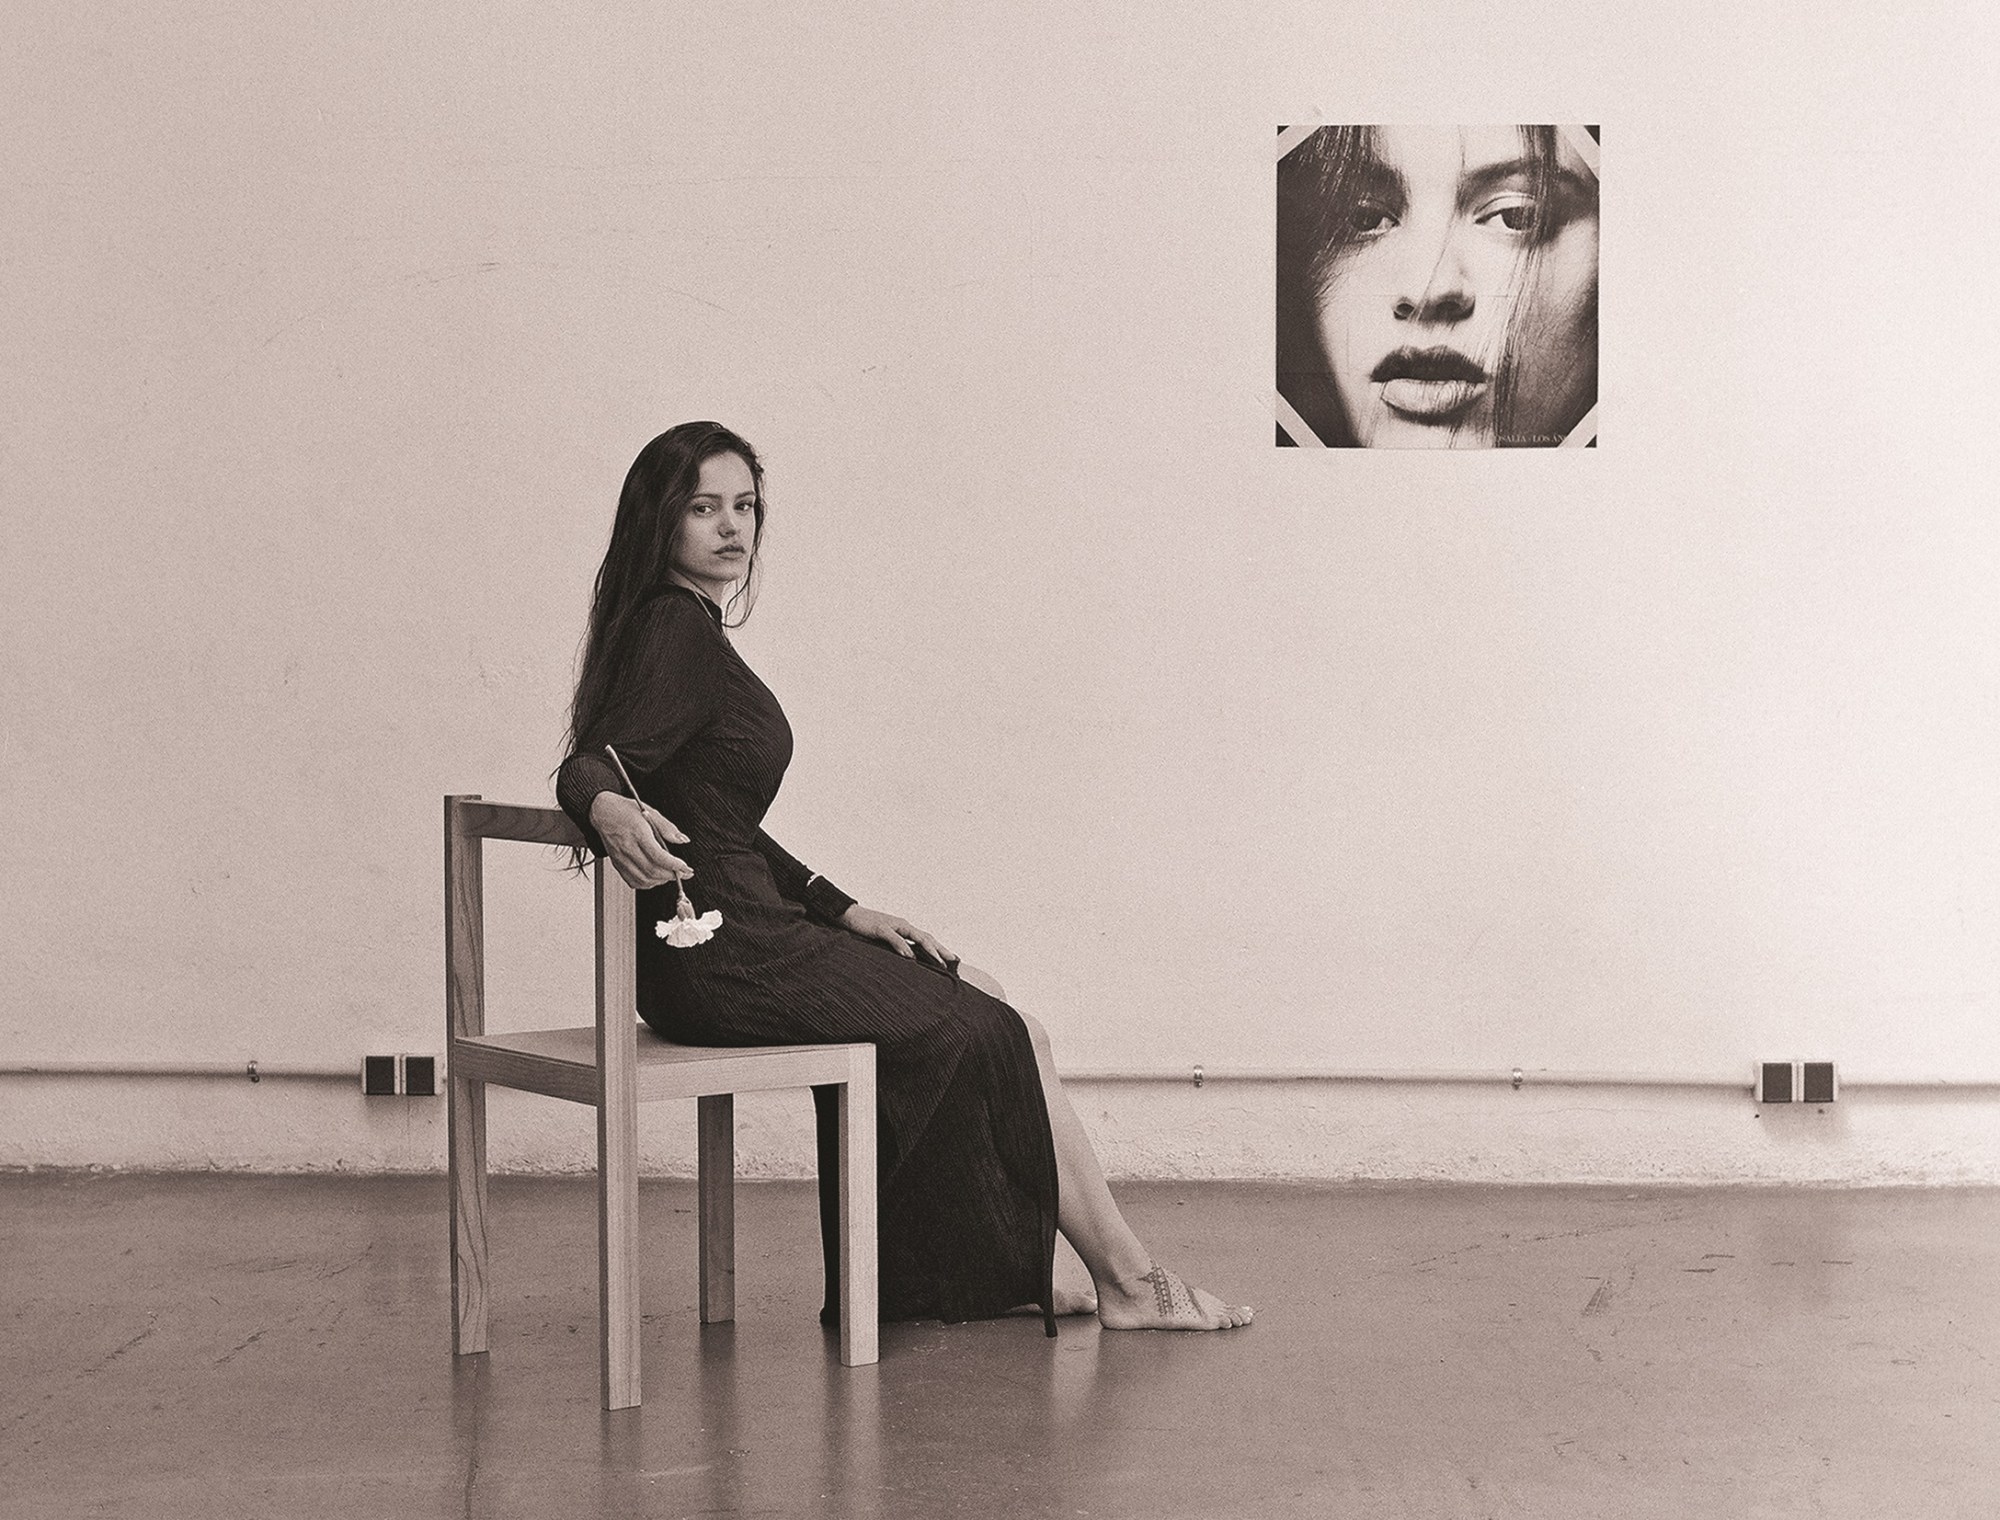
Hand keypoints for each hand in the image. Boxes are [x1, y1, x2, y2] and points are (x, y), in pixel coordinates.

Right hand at [589, 792, 692, 889]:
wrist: (602, 813)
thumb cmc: (624, 811)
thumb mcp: (650, 812)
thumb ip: (667, 828)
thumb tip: (683, 840)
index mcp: (638, 834)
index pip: (658, 856)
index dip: (674, 865)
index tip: (686, 867)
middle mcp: (628, 849)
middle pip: (652, 871)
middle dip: (672, 875)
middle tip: (684, 873)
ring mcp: (621, 859)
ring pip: (643, 879)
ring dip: (661, 881)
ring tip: (671, 874)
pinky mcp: (617, 865)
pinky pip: (633, 882)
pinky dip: (647, 884)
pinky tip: (655, 878)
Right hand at [839, 905, 957, 971]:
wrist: (847, 915)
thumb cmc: (866, 929)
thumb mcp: (883, 941)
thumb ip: (896, 947)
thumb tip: (909, 960)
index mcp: (904, 929)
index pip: (926, 939)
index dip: (940, 948)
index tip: (953, 959)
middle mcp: (902, 926)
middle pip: (927, 937)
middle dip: (941, 949)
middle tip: (954, 960)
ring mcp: (892, 925)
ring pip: (916, 936)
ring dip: (929, 949)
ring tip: (939, 960)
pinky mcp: (880, 927)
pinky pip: (894, 937)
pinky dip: (903, 946)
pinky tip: (910, 956)